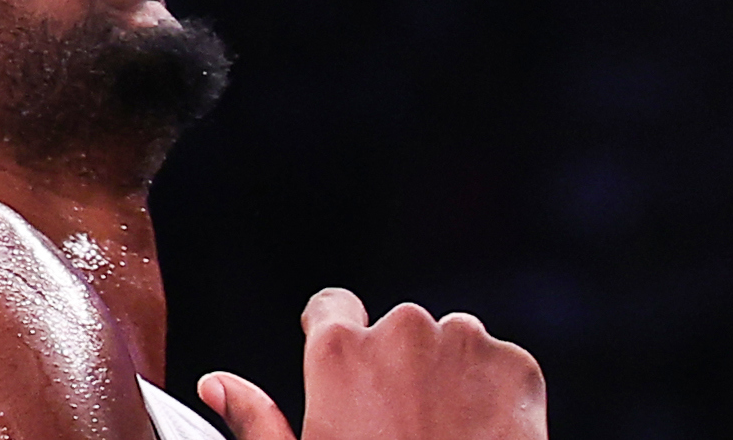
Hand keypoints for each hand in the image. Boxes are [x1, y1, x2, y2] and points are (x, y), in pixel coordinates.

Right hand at [202, 292, 543, 439]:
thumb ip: (255, 419)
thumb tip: (216, 383)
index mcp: (341, 352)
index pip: (330, 306)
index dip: (332, 338)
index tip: (343, 371)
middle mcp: (405, 328)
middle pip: (394, 330)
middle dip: (394, 366)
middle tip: (395, 429)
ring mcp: (467, 342)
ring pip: (448, 344)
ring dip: (443, 377)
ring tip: (438, 437)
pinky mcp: (517, 365)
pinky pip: (496, 366)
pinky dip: (489, 394)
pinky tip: (476, 438)